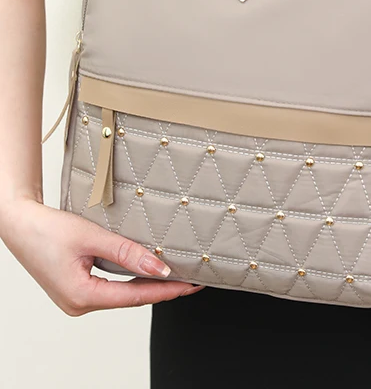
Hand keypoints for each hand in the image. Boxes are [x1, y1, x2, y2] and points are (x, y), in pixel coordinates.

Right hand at [0, 199, 202, 315]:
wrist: (19, 224)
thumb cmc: (48, 229)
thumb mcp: (93, 237)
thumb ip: (128, 252)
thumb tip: (160, 268)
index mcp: (82, 296)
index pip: (136, 297)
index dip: (167, 291)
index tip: (191, 285)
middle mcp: (79, 304)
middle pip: (131, 299)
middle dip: (163, 290)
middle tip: (194, 280)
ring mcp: (77, 298)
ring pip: (122, 294)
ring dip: (149, 285)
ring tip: (178, 276)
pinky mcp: (77, 289)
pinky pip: (112, 288)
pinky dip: (133, 281)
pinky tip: (149, 272)